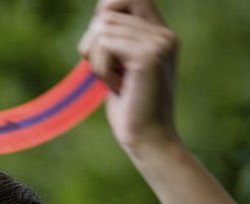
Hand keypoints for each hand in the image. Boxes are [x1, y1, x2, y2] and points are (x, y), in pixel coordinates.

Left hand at [78, 0, 180, 154]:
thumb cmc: (130, 108)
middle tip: (106, 71)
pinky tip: (118, 87)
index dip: (105, 10)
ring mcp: (159, 42)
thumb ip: (115, 41)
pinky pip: (104, 46)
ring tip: (115, 82)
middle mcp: (164, 33)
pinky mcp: (149, 55)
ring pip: (101, 30)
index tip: (98, 43)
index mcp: (160, 33)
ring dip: (96, 60)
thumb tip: (98, 19)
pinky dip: (100, 69)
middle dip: (93, 43)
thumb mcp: (120, 68)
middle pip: (106, 12)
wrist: (147, 138)